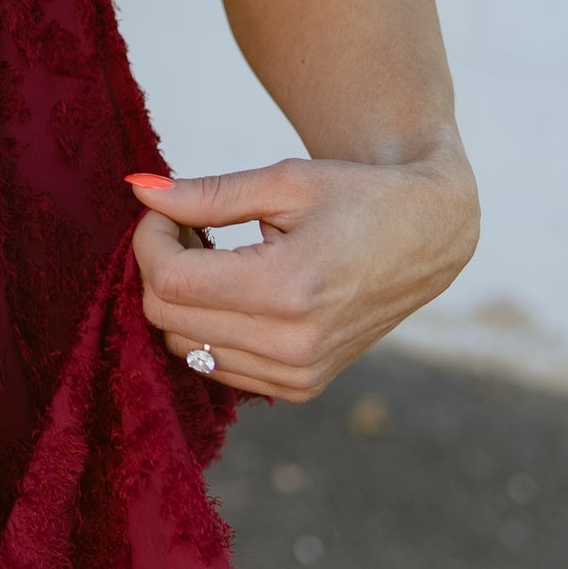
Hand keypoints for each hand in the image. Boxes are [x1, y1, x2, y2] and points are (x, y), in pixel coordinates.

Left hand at [126, 136, 478, 401]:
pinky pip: (216, 366)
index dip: (148, 239)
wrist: (429, 235)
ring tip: (213, 253)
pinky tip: (233, 288)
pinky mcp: (301, 388)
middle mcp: (294, 345)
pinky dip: (207, 328)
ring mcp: (299, 375)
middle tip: (185, 224)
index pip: (171, 281)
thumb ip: (206, 194)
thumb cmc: (357, 195)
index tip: (163, 208)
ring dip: (180, 299)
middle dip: (158, 265)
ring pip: (184, 347)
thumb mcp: (283, 181)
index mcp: (290, 288)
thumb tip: (138, 190)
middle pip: (168, 318)